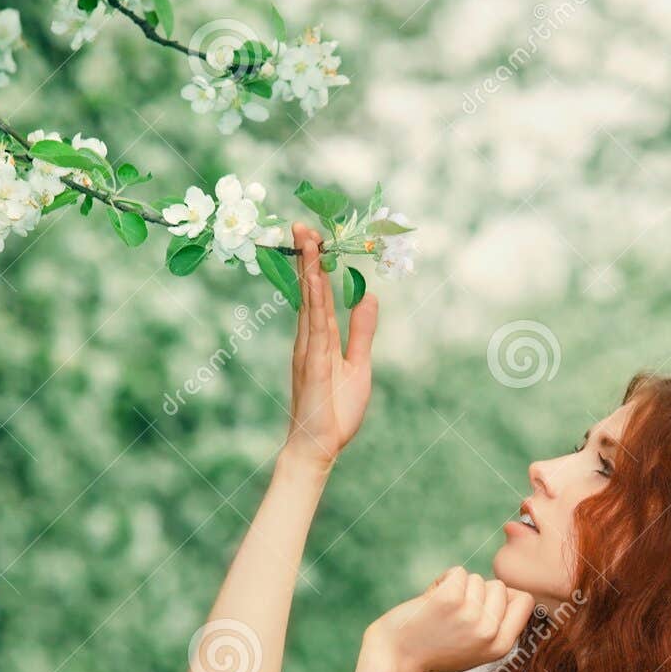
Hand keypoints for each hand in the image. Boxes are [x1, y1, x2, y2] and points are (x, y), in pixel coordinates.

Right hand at [283, 222, 378, 468]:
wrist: (320, 447)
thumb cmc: (336, 411)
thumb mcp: (359, 365)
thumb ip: (361, 331)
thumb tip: (367, 297)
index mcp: (320, 339)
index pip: (319, 295)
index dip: (317, 266)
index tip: (316, 237)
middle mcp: (309, 339)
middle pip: (310, 291)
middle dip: (307, 257)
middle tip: (303, 224)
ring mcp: (308, 349)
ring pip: (310, 301)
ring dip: (309, 269)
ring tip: (307, 239)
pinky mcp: (312, 362)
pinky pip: (315, 325)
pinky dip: (314, 300)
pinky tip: (314, 279)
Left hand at [366, 567, 537, 671]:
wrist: (395, 661)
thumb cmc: (434, 652)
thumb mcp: (476, 650)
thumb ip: (497, 626)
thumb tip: (510, 591)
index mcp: (501, 646)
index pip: (525, 601)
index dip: (504, 597)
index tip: (483, 606)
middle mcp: (489, 631)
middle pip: (498, 586)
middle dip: (476, 593)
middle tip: (454, 615)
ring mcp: (470, 615)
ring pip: (476, 579)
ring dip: (457, 588)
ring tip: (440, 611)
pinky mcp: (449, 600)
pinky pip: (457, 572)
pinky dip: (442, 581)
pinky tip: (431, 600)